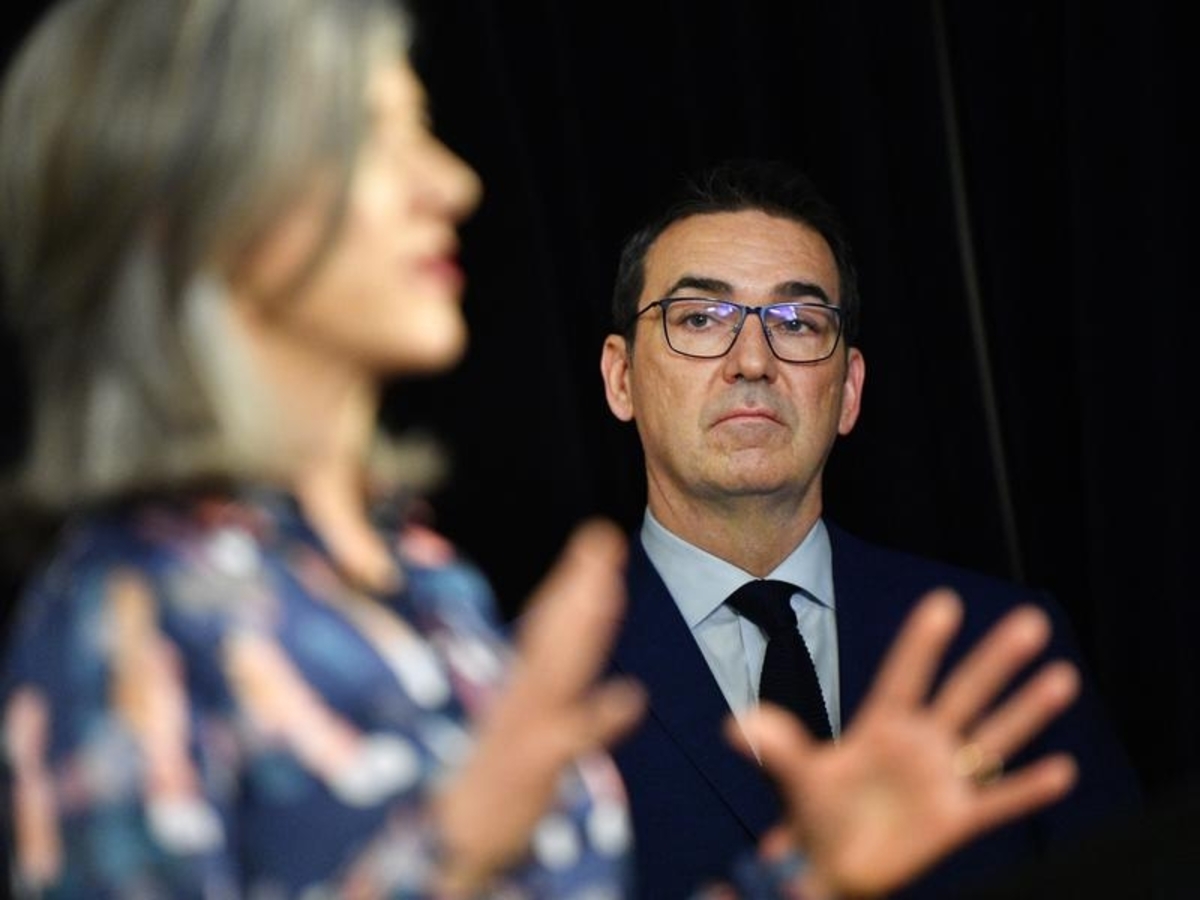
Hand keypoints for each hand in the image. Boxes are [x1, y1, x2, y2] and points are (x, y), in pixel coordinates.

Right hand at [434, 518, 645, 894]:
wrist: (453, 838)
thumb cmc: (495, 781)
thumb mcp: (524, 724)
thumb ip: (549, 685)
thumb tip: (588, 655)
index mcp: (521, 685)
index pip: (548, 623)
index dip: (574, 580)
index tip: (599, 539)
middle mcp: (519, 696)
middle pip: (553, 631)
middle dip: (579, 583)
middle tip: (604, 539)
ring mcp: (523, 727)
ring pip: (557, 669)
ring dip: (582, 627)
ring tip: (609, 588)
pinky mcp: (531, 765)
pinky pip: (568, 739)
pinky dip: (598, 717)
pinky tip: (631, 697)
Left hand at [730, 588, 1079, 898]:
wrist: (831, 865)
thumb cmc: (815, 813)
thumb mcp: (795, 779)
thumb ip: (778, 747)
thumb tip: (735, 725)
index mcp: (880, 725)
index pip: (904, 675)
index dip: (922, 642)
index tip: (943, 603)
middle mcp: (918, 743)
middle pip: (962, 693)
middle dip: (995, 659)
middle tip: (1030, 620)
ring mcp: (941, 779)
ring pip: (991, 736)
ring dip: (1026, 710)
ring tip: (1062, 677)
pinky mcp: (956, 819)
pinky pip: (998, 801)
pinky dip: (1027, 789)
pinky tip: (1061, 770)